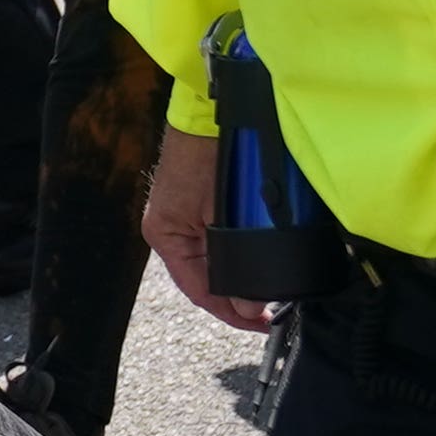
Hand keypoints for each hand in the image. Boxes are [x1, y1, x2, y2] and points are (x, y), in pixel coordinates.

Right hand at [142, 124, 273, 333]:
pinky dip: (235, 256)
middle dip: (235, 298)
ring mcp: (181, 219)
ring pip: (211, 263)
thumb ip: (235, 260)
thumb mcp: (223, 215)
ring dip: (236, 277)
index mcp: (167, 237)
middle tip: (268, 311)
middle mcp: (169, 232)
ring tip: (265, 292)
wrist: (210, 113)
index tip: (260, 322)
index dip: (231, 313)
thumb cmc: (208, 154)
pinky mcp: (196, 207)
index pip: (200, 291)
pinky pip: (215, 243)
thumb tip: (250, 303)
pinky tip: (255, 262)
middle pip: (204, 280)